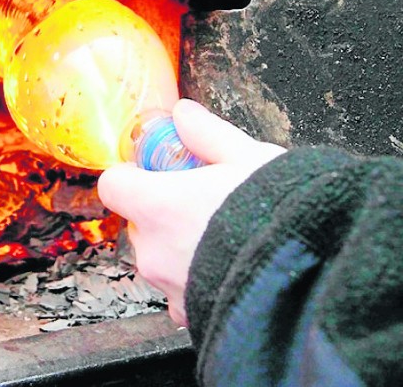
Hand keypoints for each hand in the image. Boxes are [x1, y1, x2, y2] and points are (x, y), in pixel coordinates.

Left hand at [97, 99, 285, 325]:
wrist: (315, 275)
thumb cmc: (280, 214)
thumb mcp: (247, 157)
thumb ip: (205, 133)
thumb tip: (184, 114)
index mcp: (157, 206)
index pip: (113, 185)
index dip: (132, 175)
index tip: (157, 170)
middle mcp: (153, 250)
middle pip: (138, 221)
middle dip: (162, 210)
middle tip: (201, 200)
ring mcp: (168, 286)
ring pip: (159, 256)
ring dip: (179, 244)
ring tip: (224, 234)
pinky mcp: (189, 314)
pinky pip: (180, 289)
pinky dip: (195, 277)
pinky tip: (230, 265)